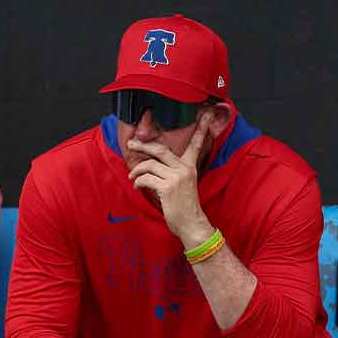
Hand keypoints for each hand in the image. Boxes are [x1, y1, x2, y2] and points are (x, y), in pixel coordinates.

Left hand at [126, 114, 214, 247]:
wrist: (191, 224)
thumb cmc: (184, 206)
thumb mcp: (183, 185)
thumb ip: (173, 172)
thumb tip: (153, 166)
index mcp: (190, 167)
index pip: (196, 144)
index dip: (201, 129)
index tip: (205, 114)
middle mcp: (184, 169)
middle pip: (161, 149)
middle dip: (143, 145)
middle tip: (131, 143)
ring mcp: (176, 177)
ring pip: (149, 164)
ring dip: (136, 170)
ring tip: (133, 177)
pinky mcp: (167, 187)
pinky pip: (145, 178)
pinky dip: (138, 182)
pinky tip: (138, 187)